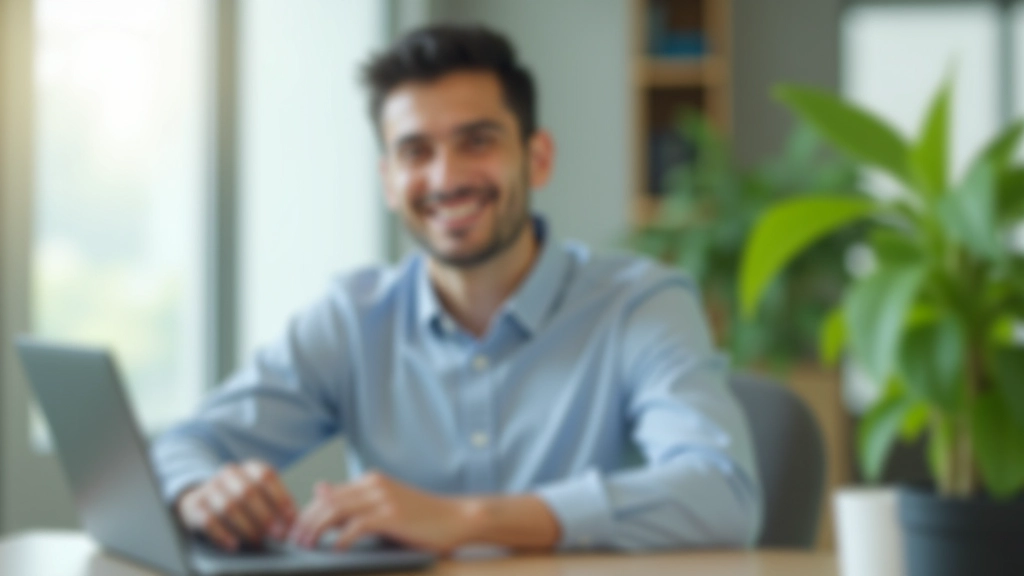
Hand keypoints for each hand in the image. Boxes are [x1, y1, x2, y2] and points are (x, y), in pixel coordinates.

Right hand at [176, 460, 296, 550]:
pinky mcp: (194, 506)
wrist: (203, 497)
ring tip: (258, 541)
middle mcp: (229, 474)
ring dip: (246, 526)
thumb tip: (297, 523)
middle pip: (248, 492)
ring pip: (228, 506)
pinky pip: (207, 520)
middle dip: (266, 515)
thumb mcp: (260, 494)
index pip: (266, 476)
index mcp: (250, 468)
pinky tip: (234, 545)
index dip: (280, 497)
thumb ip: (277, 504)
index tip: (292, 518)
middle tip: (279, 535)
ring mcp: (209, 488)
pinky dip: (222, 534)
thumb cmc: (242, 499)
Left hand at [288, 472, 473, 553]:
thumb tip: (320, 489)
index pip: (327, 495)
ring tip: (307, 546)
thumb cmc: (423, 517)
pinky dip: (341, 538)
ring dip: (316, 529)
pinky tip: (334, 550)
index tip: (295, 532)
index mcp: (371, 480)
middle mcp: (374, 484)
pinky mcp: (391, 515)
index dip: (306, 513)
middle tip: (293, 542)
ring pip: (336, 510)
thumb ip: (354, 500)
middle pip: (327, 501)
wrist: (458, 518)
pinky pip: (357, 525)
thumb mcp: (385, 504)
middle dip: (305, 522)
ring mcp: (383, 498)